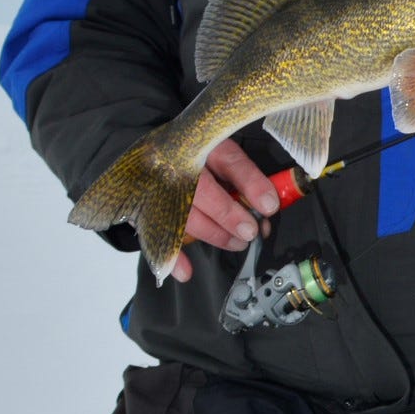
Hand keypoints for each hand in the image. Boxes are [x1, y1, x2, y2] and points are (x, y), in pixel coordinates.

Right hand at [166, 138, 281, 283]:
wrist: (152, 152)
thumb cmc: (195, 154)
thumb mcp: (221, 153)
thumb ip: (243, 177)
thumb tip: (267, 205)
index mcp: (200, 142)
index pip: (229, 161)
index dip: (251, 184)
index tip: (269, 206)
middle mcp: (175, 162)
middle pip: (202, 190)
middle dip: (229, 215)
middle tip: (249, 232)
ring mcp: (156, 186)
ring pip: (183, 213)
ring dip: (212, 234)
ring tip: (236, 243)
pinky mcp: (145, 209)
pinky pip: (155, 234)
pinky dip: (171, 255)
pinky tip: (186, 271)